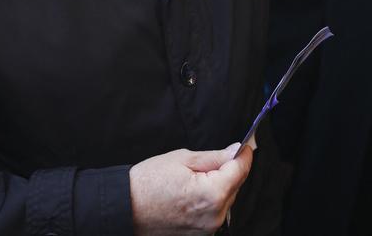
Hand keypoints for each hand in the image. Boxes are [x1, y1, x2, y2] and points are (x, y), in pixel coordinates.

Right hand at [129, 143, 253, 234]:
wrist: (124, 208)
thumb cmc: (147, 182)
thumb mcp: (182, 159)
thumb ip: (214, 157)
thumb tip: (235, 151)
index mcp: (212, 194)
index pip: (240, 171)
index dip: (244, 155)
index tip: (246, 145)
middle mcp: (214, 216)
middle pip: (235, 186)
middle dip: (229, 170)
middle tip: (213, 159)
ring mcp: (208, 229)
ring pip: (226, 200)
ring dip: (220, 186)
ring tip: (195, 177)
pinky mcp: (200, 235)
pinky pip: (215, 212)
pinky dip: (210, 200)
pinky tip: (192, 192)